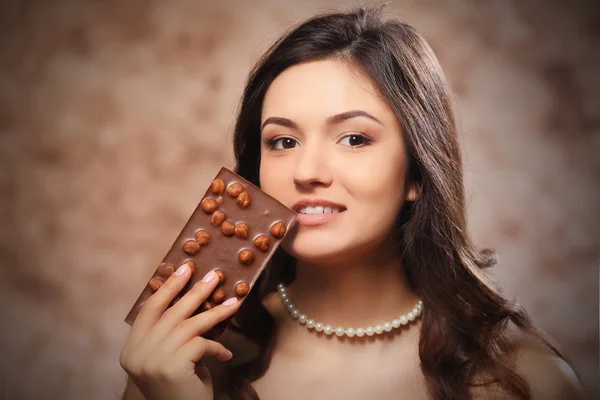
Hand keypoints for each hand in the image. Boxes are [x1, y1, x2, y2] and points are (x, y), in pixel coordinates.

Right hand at [119, 263, 239, 399]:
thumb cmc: (179, 389)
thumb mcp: (168, 358)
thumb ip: (170, 335)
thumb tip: (193, 298)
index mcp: (132, 348)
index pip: (149, 309)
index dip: (167, 287)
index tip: (185, 269)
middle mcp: (138, 352)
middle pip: (171, 312)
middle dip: (195, 291)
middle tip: (214, 276)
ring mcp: (153, 359)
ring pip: (190, 325)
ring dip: (215, 313)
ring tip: (233, 303)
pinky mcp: (173, 366)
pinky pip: (201, 344)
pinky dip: (217, 347)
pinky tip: (225, 354)